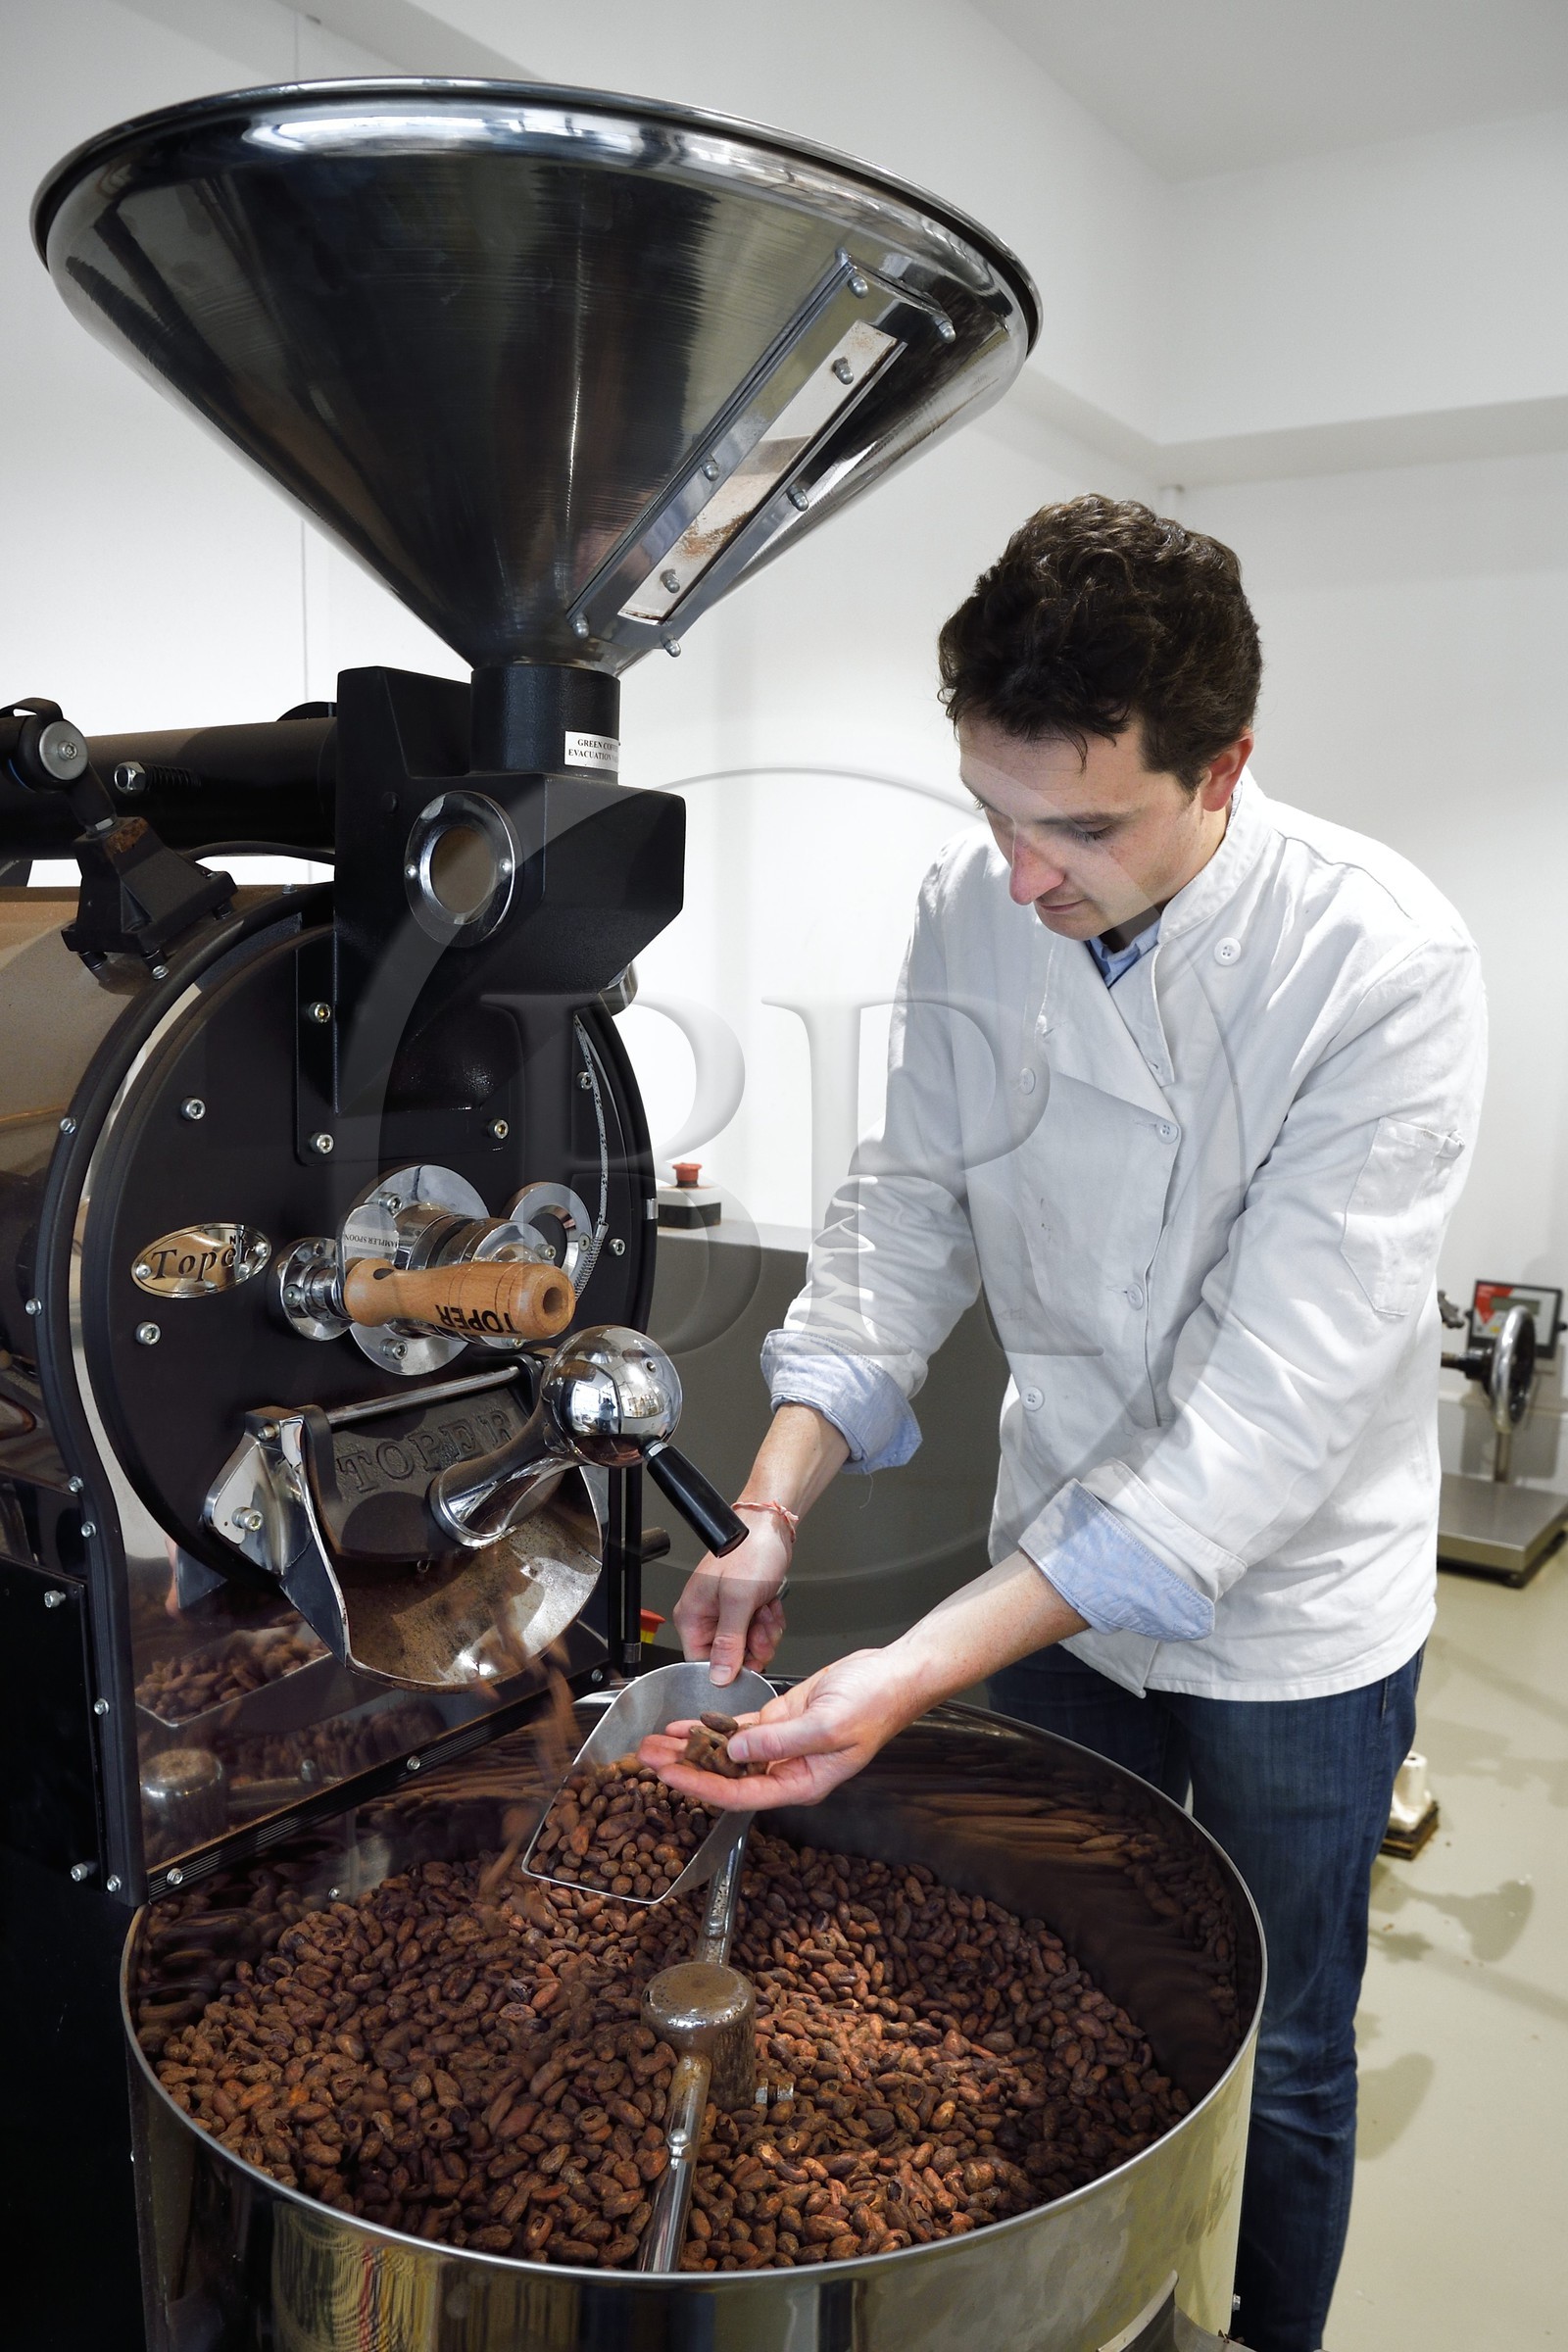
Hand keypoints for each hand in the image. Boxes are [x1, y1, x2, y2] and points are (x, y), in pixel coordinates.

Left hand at [638, 1648, 921, 1810]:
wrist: (894, 1674)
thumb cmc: (874, 1705)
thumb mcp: (827, 1727)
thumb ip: (779, 1743)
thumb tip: (736, 1753)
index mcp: (801, 1783)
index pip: (740, 1795)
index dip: (701, 1787)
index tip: (668, 1775)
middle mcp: (786, 1769)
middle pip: (726, 1777)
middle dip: (684, 1768)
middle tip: (644, 1757)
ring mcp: (781, 1745)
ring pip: (726, 1753)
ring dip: (690, 1747)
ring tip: (653, 1742)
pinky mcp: (780, 1719)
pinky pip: (737, 1729)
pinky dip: (709, 1726)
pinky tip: (683, 1724)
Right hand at [671, 1513, 791, 1684]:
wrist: (771, 1527)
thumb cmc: (750, 1550)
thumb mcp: (738, 1600)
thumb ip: (728, 1642)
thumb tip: (718, 1677)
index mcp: (693, 1616)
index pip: (701, 1663)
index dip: (727, 1667)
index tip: (747, 1660)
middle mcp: (707, 1617)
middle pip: (730, 1657)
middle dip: (753, 1645)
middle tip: (759, 1625)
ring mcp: (727, 1613)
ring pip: (749, 1646)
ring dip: (764, 1633)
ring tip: (764, 1609)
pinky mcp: (746, 1609)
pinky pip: (759, 1633)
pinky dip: (770, 1622)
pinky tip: (769, 1604)